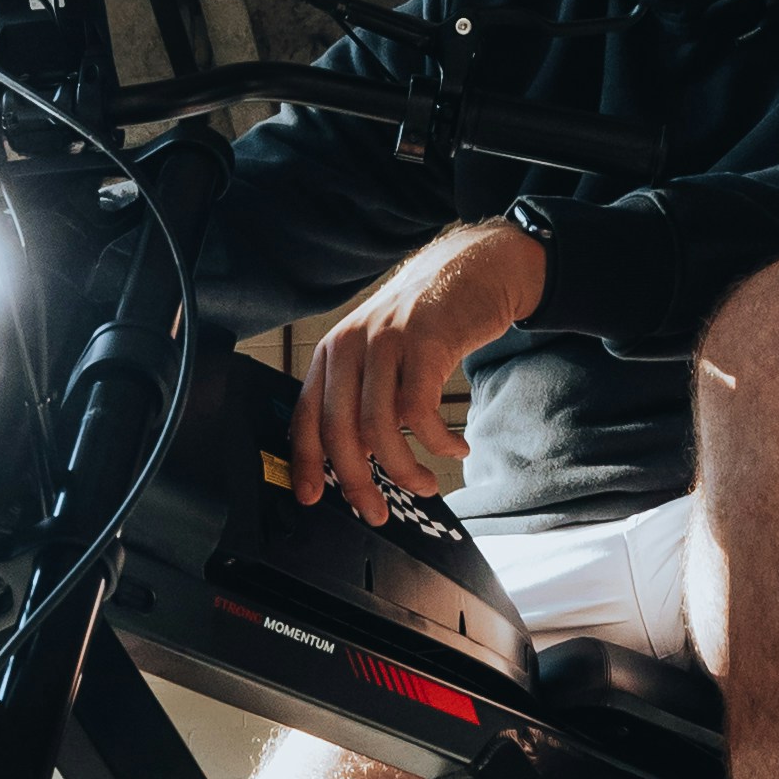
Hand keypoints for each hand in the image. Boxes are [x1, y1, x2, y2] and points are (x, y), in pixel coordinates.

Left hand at [290, 218, 546, 526]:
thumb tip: (358, 458)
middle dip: (356, 482)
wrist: (473, 266)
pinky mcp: (424, 341)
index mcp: (332, 353)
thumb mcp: (382, 353)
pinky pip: (419, 411)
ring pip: (379, 427)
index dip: (305, 462)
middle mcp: (350, 346)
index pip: (306, 416)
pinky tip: (455, 449)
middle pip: (339, 430)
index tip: (312, 498)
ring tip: (425, 483)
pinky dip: (437, 442)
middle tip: (376, 511)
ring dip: (403, 469)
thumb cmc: (428, 321)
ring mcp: (385, 342)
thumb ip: (365, 397)